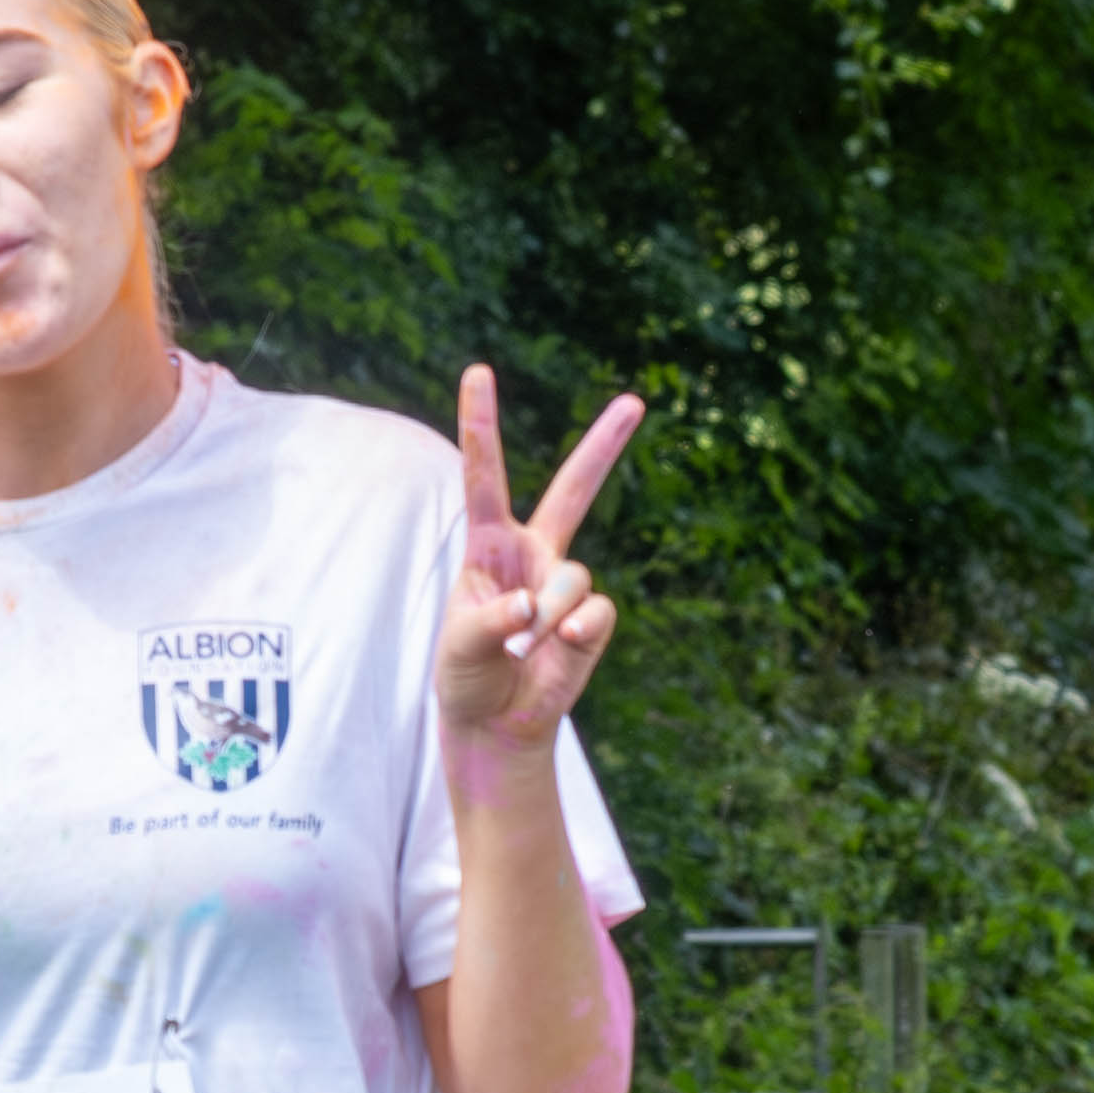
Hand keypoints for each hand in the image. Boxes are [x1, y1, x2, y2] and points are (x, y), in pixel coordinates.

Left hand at [443, 365, 639, 753]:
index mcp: (490, 545)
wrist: (495, 722)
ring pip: (572, 578)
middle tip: (636, 402)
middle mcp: (533, 554)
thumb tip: (535, 606)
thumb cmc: (465, 674)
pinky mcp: (592, 621)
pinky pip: (594, 613)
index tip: (478, 370)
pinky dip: (573, 632)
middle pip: (575, 489)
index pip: (487, 475)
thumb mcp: (458, 646)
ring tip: (520, 649)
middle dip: (605, 446)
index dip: (482, 424)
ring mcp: (566, 585)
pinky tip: (559, 649)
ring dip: (544, 618)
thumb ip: (488, 620)